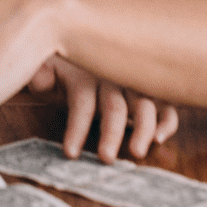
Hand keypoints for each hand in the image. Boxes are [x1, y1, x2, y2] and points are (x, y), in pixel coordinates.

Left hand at [43, 53, 179, 162]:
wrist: (78, 47)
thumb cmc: (62, 68)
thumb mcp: (45, 70)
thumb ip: (41, 76)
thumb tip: (40, 78)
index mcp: (84, 74)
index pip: (82, 102)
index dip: (77, 128)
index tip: (70, 153)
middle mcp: (111, 77)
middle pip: (115, 106)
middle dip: (112, 133)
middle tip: (106, 158)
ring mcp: (132, 83)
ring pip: (144, 104)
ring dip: (143, 128)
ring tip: (138, 152)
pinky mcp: (148, 92)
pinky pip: (164, 105)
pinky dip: (166, 120)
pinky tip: (160, 138)